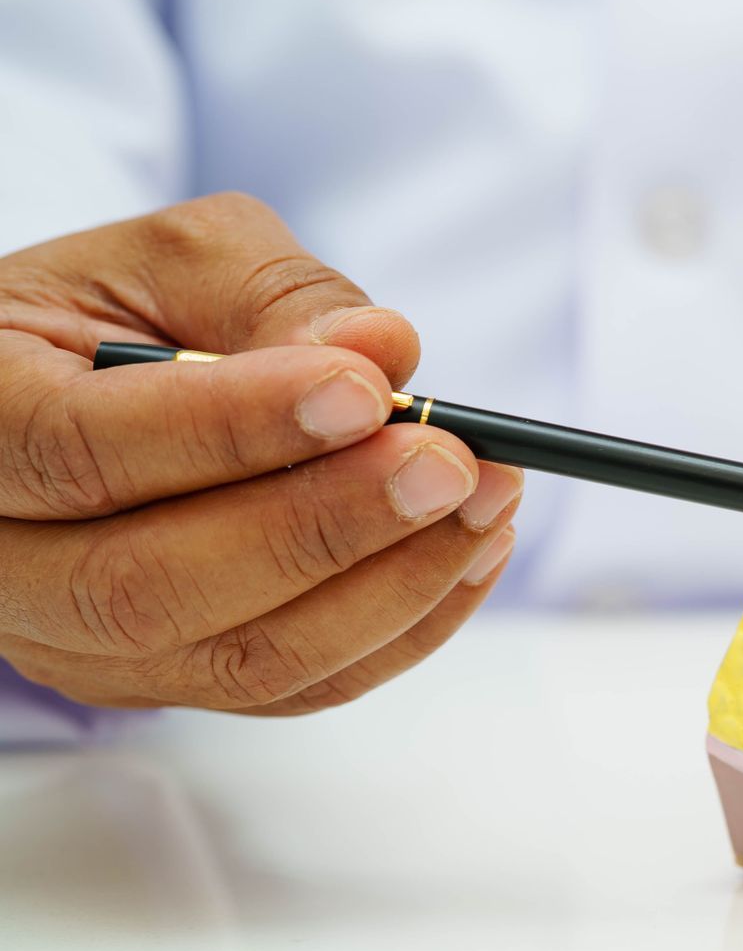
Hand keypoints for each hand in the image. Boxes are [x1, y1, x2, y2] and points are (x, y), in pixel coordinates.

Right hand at [0, 193, 520, 714]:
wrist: (79, 393)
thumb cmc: (118, 318)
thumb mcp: (174, 261)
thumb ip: (273, 295)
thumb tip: (380, 350)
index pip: (83, 448)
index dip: (231, 428)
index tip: (364, 394)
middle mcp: (2, 558)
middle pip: (150, 585)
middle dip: (325, 526)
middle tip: (451, 462)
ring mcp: (75, 642)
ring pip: (234, 658)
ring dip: (389, 587)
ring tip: (486, 498)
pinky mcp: (161, 682)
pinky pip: (293, 689)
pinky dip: (401, 628)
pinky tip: (471, 550)